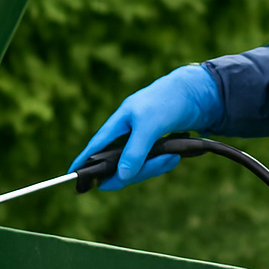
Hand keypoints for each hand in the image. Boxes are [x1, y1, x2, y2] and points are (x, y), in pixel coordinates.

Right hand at [68, 65, 223, 189]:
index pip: (96, 146)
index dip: (84, 161)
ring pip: (137, 166)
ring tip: (173, 157)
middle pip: (118, 164)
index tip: (71, 176)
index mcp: (119, 123)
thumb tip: (122, 176)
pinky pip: (152, 164)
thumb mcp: (150, 125)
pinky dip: (163, 164)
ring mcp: (141, 140)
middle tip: (158, 165)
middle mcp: (127, 133)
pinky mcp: (156, 145)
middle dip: (136, 171)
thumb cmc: (168, 101)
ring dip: (154, 167)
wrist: (197, 93)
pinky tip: (175, 157)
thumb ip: (135, 150)